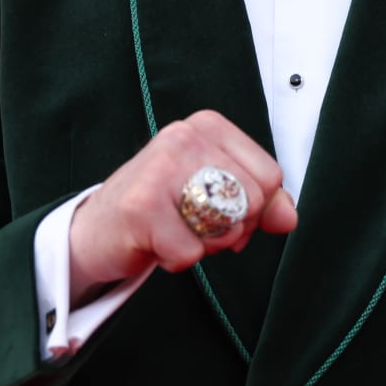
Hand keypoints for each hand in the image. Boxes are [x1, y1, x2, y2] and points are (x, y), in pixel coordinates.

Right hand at [69, 110, 297, 295]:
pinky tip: (154, 242)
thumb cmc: (158, 208)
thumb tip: (289, 216)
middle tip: (193, 225)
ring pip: (227, 228)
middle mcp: (184, 137)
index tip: (221, 210)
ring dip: (204, 246)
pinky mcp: (141, 206)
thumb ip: (260, 200)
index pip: (270, 176)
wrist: (96, 229)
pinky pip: (191, 254)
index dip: (253, 209)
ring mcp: (161, 168)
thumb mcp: (216, 194)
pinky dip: (176, 260)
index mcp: (208, 126)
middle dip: (231, 230)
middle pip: (253, 202)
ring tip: (173, 230)